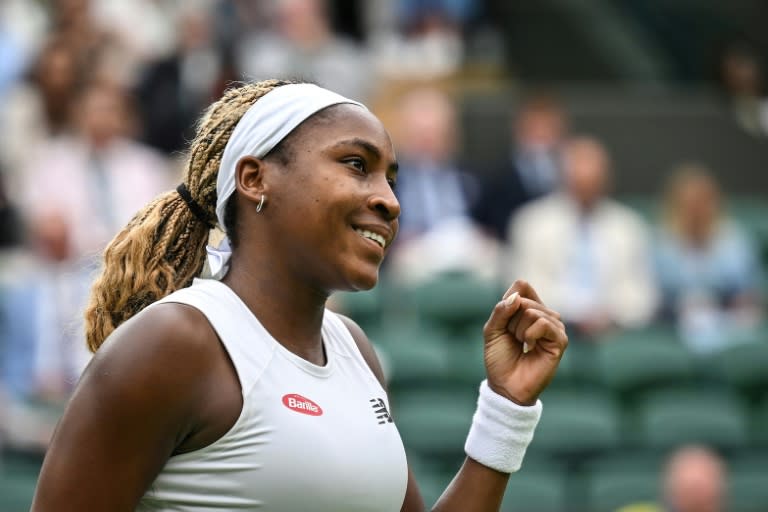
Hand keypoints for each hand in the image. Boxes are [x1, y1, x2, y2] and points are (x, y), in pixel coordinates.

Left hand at [483, 280, 567, 405]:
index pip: (522, 286)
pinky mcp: (560, 340)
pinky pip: (543, 323)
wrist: (505, 385)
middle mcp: (545, 315)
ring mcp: (555, 326)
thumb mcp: (492, 330)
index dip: (508, 303)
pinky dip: (529, 335)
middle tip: (513, 339)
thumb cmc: (499, 359)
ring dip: (518, 330)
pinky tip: (529, 347)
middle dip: (510, 321)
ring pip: (532, 311)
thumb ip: (501, 310)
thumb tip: (517, 297)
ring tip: (522, 344)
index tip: (505, 324)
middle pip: (523, 299)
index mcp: (530, 308)